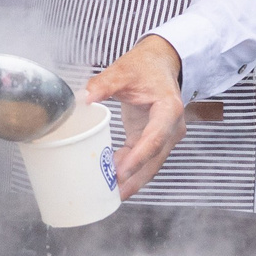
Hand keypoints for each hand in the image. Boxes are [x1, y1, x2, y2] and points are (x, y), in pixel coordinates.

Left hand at [86, 36, 185, 198]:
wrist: (161, 62)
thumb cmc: (145, 66)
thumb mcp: (123, 70)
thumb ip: (104, 83)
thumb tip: (83, 98)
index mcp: (169, 109)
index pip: (154, 139)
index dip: (138, 158)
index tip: (120, 172)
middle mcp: (172, 126)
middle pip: (154, 159)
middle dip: (135, 179)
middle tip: (112, 193)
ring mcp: (165, 135)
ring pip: (151, 164)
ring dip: (133, 179)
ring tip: (109, 193)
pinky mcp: (154, 138)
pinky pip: (144, 159)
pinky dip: (130, 170)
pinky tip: (112, 179)